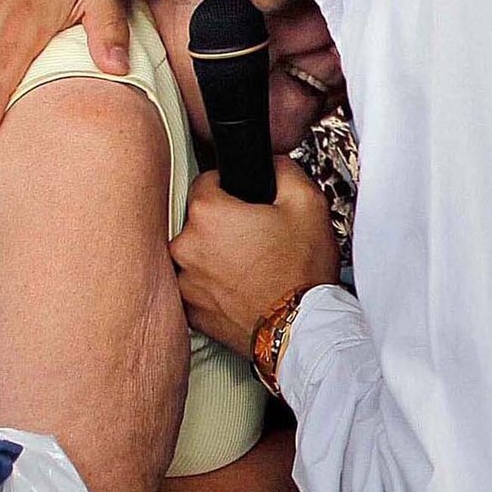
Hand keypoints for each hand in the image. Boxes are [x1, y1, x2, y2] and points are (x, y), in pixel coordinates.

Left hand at [171, 159, 340, 351]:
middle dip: (224, 225)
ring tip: (250, 266)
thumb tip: (271, 163)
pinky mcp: (191, 312)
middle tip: (256, 238)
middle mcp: (185, 247)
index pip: (206, 181)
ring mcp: (184, 283)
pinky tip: (241, 288)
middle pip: (199, 220)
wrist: (299, 329)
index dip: (231, 188)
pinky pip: (197, 287)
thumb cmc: (301, 272)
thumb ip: (283, 168)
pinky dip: (214, 286)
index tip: (247, 204)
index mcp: (206, 213)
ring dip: (217, 256)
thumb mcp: (307, 202)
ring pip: (197, 254)